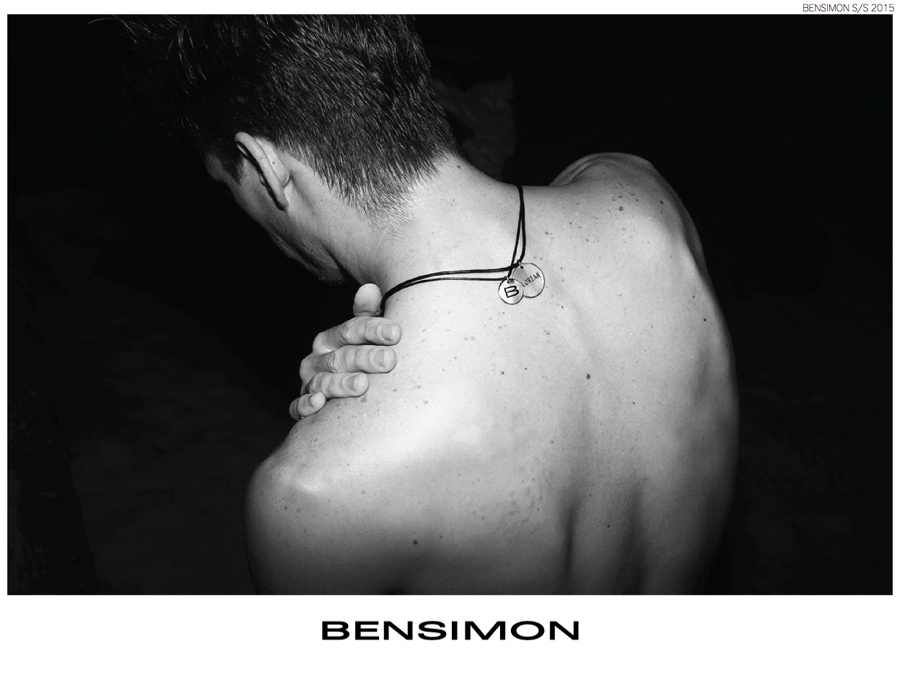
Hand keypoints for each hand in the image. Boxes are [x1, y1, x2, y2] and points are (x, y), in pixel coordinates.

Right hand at [290, 284, 400, 419]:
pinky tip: (319, 403)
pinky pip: (298, 407)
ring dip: (341, 383)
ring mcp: (309, 383)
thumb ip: (370, 315)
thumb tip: (370, 289)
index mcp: (331, 339)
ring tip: (362, 385)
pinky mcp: (302, 407)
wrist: (348, 394)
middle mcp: (317, 359)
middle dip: (365, 358)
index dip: (373, 330)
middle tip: (388, 360)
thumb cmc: (364, 359)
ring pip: (322, 382)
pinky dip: (305, 405)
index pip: (351, 330)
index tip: (395, 333)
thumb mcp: (368, 336)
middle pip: (340, 357)